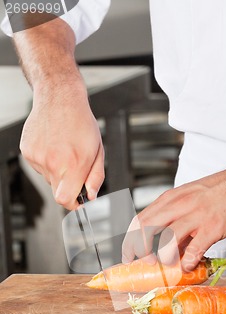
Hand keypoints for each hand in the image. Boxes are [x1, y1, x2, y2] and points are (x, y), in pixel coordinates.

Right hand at [20, 78, 104, 209]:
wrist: (59, 98)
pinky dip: (47, 161)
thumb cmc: (81, 123)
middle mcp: (52, 163)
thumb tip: (90, 196)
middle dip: (68, 185)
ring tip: (64, 150)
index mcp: (72, 165)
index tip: (78, 200)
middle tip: (74, 168)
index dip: (73, 204)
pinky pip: (39, 166)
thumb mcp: (98, 151)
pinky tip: (53, 145)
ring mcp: (37, 157)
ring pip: (49, 178)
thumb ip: (95, 177)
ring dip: (57, 171)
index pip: (65, 200)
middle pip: (57, 191)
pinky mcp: (27, 151)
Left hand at [122, 164, 225, 271]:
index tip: (129, 254)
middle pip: (146, 229)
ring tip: (170, 265)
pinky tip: (190, 265)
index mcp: (170, 199)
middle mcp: (179, 206)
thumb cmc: (220, 191)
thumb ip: (176, 223)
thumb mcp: (190, 200)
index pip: (140, 220)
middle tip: (143, 263)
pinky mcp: (213, 227)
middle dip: (139, 250)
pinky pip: (195, 249)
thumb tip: (168, 249)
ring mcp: (196, 216)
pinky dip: (189, 261)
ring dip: (164, 258)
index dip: (130, 240)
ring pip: (168, 240)